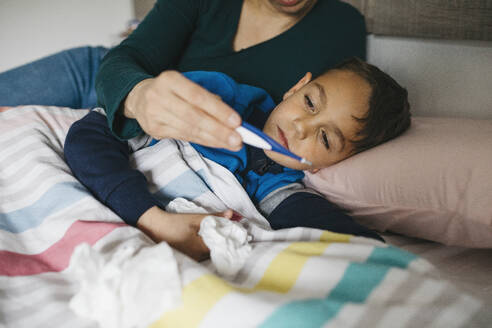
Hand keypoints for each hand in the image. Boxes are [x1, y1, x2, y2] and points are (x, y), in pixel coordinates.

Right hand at [124, 70, 241, 150]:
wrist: (139, 97)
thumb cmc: (170, 91)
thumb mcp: (185, 84)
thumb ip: (206, 97)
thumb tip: (229, 116)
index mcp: (170, 79)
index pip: (198, 96)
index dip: (219, 110)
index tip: (237, 121)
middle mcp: (159, 96)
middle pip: (193, 117)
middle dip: (218, 130)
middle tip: (237, 139)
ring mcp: (154, 114)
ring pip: (189, 130)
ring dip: (214, 139)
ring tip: (231, 144)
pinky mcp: (153, 130)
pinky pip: (184, 137)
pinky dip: (203, 141)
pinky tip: (217, 143)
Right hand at [137, 206, 233, 260]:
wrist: (155, 227)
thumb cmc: (175, 222)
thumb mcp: (196, 218)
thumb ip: (215, 216)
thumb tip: (232, 213)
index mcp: (199, 248)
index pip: (221, 247)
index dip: (229, 240)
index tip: (235, 234)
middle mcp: (196, 258)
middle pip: (216, 253)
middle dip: (223, 244)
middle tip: (228, 235)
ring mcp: (191, 261)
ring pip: (209, 256)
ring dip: (214, 248)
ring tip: (219, 238)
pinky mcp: (187, 260)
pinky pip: (201, 257)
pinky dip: (206, 251)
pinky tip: (207, 244)